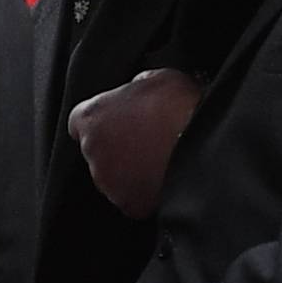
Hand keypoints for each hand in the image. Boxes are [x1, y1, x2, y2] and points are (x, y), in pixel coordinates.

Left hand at [69, 69, 203, 217]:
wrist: (201, 149)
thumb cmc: (179, 110)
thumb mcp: (157, 77)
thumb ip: (135, 87)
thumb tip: (139, 92)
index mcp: (94, 117)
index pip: (80, 119)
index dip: (101, 117)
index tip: (117, 116)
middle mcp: (94, 153)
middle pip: (98, 149)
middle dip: (119, 142)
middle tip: (148, 133)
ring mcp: (110, 183)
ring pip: (114, 174)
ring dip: (131, 166)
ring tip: (161, 153)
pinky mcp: (130, 205)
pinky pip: (133, 196)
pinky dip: (145, 188)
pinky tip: (166, 174)